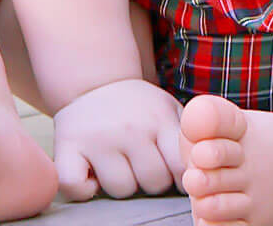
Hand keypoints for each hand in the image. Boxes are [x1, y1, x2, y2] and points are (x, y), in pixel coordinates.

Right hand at [52, 78, 185, 200]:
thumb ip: (187, 135)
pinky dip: (84, 189)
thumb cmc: (138, 106)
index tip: (175, 172)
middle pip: (154, 183)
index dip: (182, 175)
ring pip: (121, 190)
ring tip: (119, 162)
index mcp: (159, 118)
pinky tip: (92, 173)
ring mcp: (98, 139)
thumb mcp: (168, 108)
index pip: (182, 165)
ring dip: (122, 183)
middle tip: (143, 162)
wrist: (95, 81)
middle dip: (152, 180)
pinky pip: (77, 189)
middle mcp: (130, 128)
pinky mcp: (68, 148)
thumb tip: (204, 165)